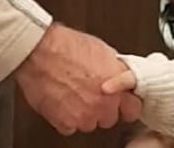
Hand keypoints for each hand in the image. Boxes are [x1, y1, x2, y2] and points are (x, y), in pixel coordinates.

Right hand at [14, 23, 141, 135]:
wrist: (40, 51)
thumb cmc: (66, 46)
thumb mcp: (101, 50)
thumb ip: (114, 69)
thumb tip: (118, 74)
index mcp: (116, 85)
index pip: (133, 108)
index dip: (126, 105)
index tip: (122, 103)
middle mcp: (103, 103)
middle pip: (110, 118)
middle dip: (103, 108)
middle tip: (91, 94)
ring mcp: (84, 116)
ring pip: (90, 124)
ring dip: (84, 113)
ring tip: (73, 93)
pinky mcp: (65, 123)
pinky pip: (70, 127)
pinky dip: (66, 118)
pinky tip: (62, 100)